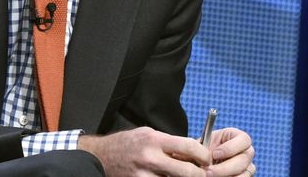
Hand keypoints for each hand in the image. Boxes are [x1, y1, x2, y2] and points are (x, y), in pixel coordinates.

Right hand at [78, 126, 211, 176]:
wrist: (102, 156)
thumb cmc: (126, 144)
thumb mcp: (147, 134)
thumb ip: (168, 143)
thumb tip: (191, 153)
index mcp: (154, 139)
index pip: (188, 146)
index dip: (203, 154)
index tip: (206, 158)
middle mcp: (150, 157)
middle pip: (187, 171)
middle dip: (199, 174)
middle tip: (202, 173)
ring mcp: (144, 174)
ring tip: (183, 175)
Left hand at [205, 128, 254, 175]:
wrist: (202, 163)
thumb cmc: (203, 152)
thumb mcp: (204, 145)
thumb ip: (208, 148)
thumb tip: (207, 155)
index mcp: (237, 137)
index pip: (244, 139)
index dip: (230, 148)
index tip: (214, 154)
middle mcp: (246, 151)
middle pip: (244, 159)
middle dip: (225, 167)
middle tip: (209, 172)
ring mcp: (248, 165)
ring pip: (244, 173)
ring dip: (228, 176)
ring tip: (211, 176)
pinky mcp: (245, 176)